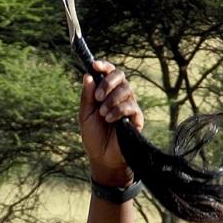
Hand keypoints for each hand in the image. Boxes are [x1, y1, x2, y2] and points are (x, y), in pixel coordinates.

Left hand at [79, 61, 143, 185]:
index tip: (94, 65)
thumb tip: (87, 75)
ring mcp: (129, 106)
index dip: (103, 66)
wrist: (102, 158)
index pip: (109, 73)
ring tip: (102, 114)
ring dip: (111, 100)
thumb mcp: (85, 115)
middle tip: (98, 97)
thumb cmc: (94, 136)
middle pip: (121, 76)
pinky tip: (110, 119)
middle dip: (108, 83)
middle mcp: (119, 96)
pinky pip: (131, 107)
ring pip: (126, 90)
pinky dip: (118, 111)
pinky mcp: (137, 118)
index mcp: (106, 93)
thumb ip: (87, 96)